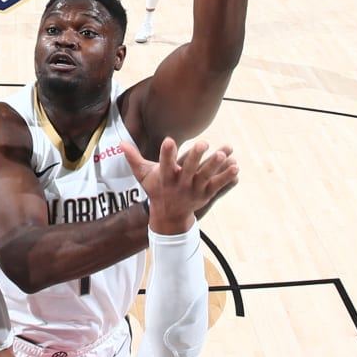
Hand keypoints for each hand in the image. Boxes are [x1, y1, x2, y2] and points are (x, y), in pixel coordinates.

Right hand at [122, 138, 237, 233]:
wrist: (169, 216)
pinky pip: (218, 185)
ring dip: (215, 166)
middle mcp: (180, 184)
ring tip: (224, 154)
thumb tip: (120, 143)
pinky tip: (236, 166)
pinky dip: (227, 177)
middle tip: (203, 143)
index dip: (167, 153)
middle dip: (196, 157)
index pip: (165, 164)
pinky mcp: (205, 195)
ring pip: (206, 177)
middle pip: (188, 170)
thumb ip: (134, 158)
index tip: (169, 140)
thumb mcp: (144, 176)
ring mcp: (193, 191)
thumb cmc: (156, 189)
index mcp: (165, 178)